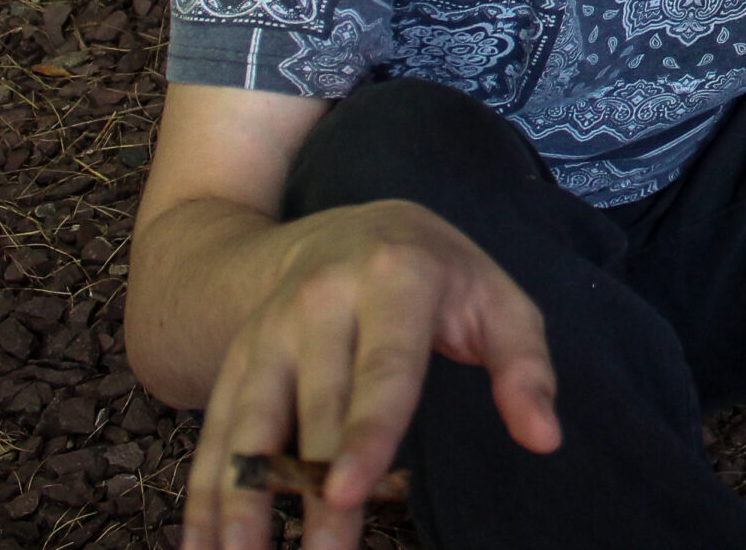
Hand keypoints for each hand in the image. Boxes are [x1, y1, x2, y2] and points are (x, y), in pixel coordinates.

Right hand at [182, 200, 559, 549]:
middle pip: (314, 407)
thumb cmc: (437, 276)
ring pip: (249, 422)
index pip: (383, 367)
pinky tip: (201, 547)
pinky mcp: (237, 359)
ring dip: (242, 498)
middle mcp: (319, 300)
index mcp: (395, 277)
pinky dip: (204, 493)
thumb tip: (544, 438)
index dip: (366, 434)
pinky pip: (215, 429)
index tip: (348, 493)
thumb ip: (524, 366)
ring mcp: (269, 330)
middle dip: (311, 488)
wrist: (341, 227)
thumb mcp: (495, 297)